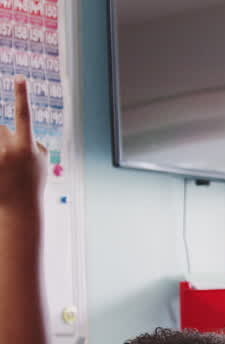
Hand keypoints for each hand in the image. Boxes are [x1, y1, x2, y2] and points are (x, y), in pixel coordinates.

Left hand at [0, 78, 46, 211]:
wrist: (17, 207)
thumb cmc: (32, 183)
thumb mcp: (42, 162)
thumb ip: (35, 142)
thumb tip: (22, 130)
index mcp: (28, 147)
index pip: (25, 115)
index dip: (22, 95)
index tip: (19, 76)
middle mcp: (11, 150)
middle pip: (0, 129)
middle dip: (3, 140)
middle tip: (9, 159)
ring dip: (0, 149)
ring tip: (6, 166)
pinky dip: (2, 158)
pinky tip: (6, 168)